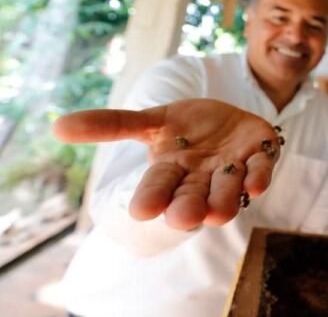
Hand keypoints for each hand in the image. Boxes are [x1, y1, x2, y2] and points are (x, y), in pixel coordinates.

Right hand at [53, 99, 282, 229]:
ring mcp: (232, 170)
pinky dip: (259, 178)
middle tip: (184, 217)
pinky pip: (260, 171)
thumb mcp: (152, 120)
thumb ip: (112, 124)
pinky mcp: (260, 158)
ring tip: (218, 211)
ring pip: (228, 191)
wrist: (232, 120)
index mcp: (173, 171)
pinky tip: (256, 184)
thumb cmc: (188, 126)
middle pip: (193, 197)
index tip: (141, 211)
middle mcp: (201, 178)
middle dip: (188, 208)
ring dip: (224, 200)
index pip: (158, 187)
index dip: (152, 197)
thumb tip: (57, 126)